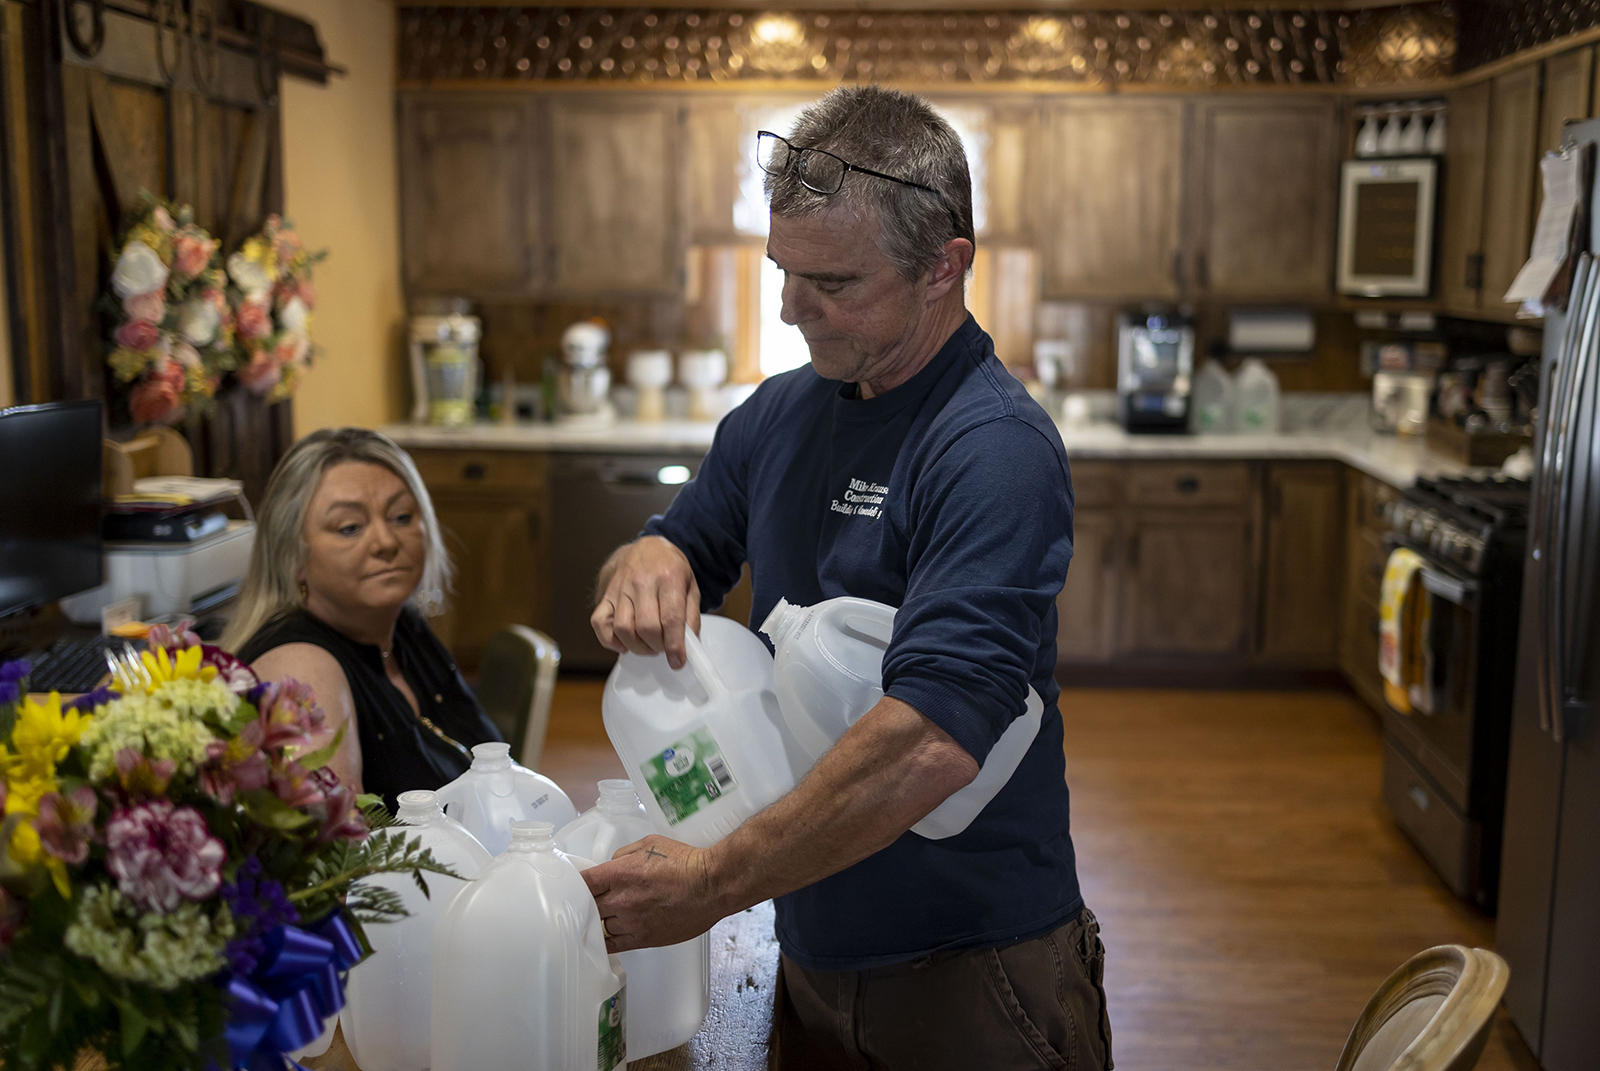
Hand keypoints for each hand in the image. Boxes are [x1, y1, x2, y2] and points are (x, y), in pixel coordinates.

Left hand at [581, 835, 723, 952]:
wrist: (711, 885)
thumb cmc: (686, 863)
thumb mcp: (649, 843)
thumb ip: (623, 855)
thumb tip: (611, 866)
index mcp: (620, 873)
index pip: (581, 882)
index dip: (573, 883)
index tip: (573, 885)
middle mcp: (622, 900)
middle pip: (586, 906)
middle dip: (585, 902)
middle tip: (588, 900)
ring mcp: (632, 922)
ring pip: (599, 926)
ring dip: (599, 920)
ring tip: (603, 915)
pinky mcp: (643, 938)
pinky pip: (613, 945)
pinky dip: (605, 941)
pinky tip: (603, 937)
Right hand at [591, 536, 701, 669]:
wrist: (648, 548)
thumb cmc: (671, 569)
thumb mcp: (691, 586)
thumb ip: (691, 616)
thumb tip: (690, 646)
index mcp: (669, 577)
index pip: (670, 618)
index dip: (674, 645)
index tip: (677, 662)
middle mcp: (642, 582)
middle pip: (646, 627)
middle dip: (657, 647)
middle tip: (663, 648)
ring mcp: (620, 588)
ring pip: (623, 628)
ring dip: (637, 647)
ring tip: (648, 646)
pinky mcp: (606, 595)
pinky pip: (599, 622)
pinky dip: (609, 640)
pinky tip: (624, 643)